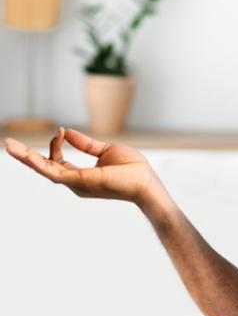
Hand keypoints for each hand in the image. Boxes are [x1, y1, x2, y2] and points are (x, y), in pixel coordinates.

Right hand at [4, 127, 165, 206]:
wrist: (146, 182)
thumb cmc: (133, 170)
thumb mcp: (106, 150)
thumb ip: (85, 144)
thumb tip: (65, 131)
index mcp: (81, 176)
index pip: (58, 160)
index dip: (55, 145)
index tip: (60, 131)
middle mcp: (75, 183)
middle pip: (44, 168)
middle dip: (26, 156)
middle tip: (8, 144)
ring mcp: (76, 184)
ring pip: (44, 170)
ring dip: (26, 158)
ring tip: (9, 146)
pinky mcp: (79, 181)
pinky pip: (53, 171)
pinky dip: (39, 161)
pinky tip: (25, 153)